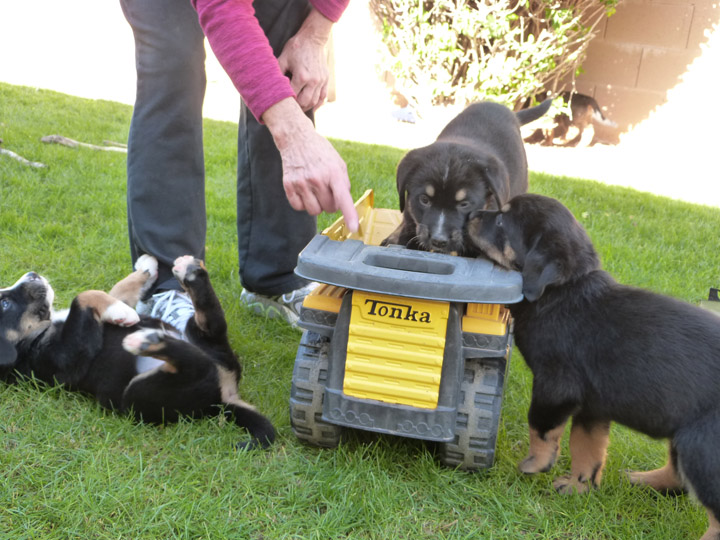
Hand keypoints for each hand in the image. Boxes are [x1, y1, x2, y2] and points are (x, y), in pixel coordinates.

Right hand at [263, 98, 358, 231]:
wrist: (296, 139)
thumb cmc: (320, 152)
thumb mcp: (338, 163)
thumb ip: (343, 183)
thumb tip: (344, 203)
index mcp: (333, 173)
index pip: (343, 198)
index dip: (349, 215)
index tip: (353, 228)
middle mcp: (317, 179)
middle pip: (329, 208)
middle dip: (331, 203)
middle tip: (326, 190)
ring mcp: (302, 183)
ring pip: (314, 211)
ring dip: (317, 205)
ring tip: (315, 190)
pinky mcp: (289, 186)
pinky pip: (299, 208)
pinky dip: (303, 204)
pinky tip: (304, 191)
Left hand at [277, 9, 332, 111]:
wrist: (313, 38)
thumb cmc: (296, 47)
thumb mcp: (283, 58)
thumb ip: (277, 72)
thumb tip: (269, 84)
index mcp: (301, 76)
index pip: (292, 95)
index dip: (285, 100)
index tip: (279, 103)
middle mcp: (313, 81)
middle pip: (304, 102)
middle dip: (296, 107)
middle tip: (288, 108)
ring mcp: (321, 81)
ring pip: (314, 102)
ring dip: (306, 107)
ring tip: (298, 109)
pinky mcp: (326, 79)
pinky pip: (323, 97)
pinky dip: (317, 104)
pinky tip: (311, 107)